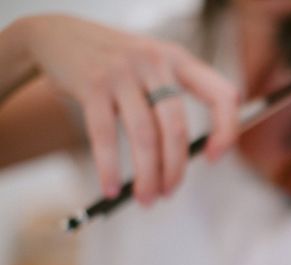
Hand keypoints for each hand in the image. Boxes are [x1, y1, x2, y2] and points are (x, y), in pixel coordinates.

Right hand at [18, 14, 238, 203]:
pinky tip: (110, 190)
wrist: (61, 35)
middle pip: (176, 129)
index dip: (226, 131)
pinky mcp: (92, 84)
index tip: (214, 158)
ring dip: (148, 176)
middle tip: (168, 194)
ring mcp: (123, 71)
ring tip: (146, 199)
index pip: (222, 95)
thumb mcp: (154, 69)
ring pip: (145, 137)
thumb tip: (180, 164)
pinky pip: (106, 136)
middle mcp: (156, 62)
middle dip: (174, 170)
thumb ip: (172, 103)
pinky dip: (109, 169)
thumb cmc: (117, 66)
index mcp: (180, 60)